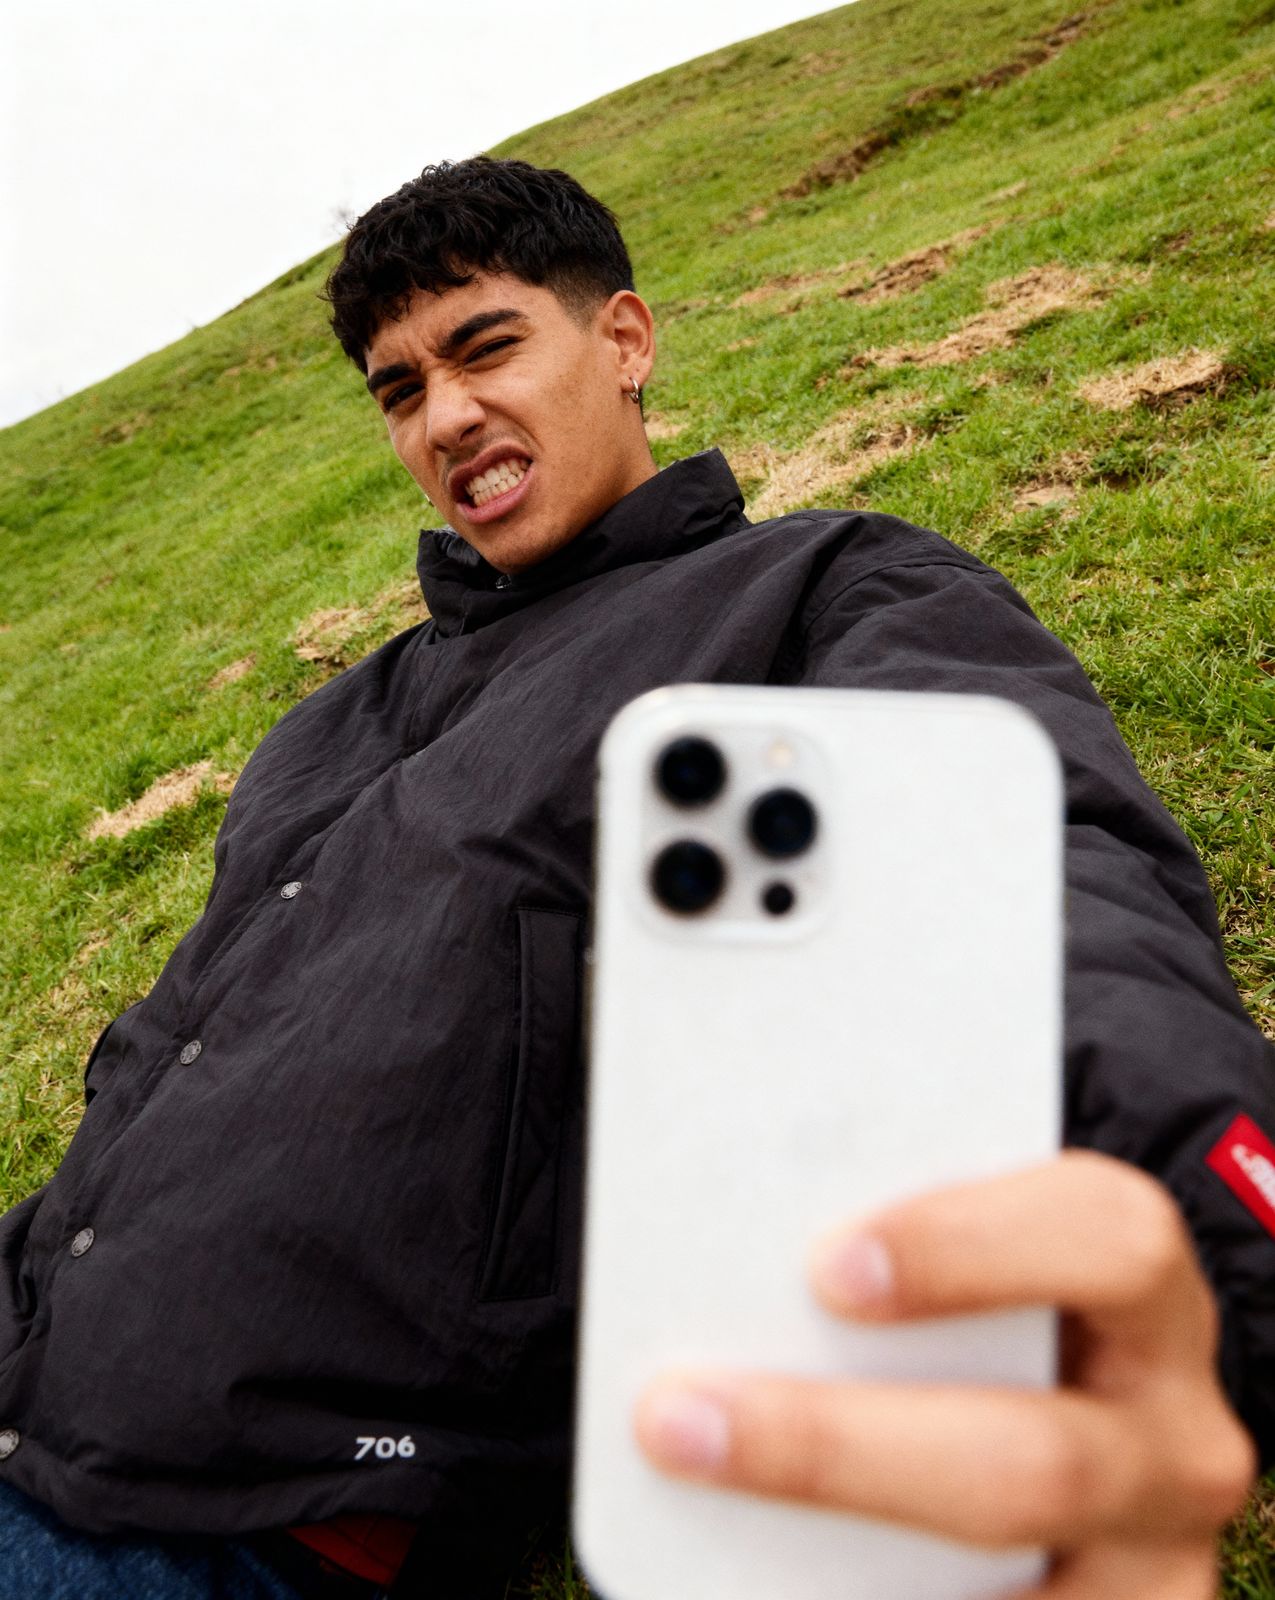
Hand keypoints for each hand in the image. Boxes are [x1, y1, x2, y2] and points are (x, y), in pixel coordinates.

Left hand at [635, 1152, 1255, 1598]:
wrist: (1043, 1414)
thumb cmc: (970, 1310)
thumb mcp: (966, 1269)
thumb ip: (880, 1254)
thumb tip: (712, 1248)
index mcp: (1142, 1292)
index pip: (1110, 1237)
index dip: (973, 1247)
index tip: (829, 1267)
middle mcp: (1175, 1439)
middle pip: (1035, 1459)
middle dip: (837, 1449)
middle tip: (680, 1415)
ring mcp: (1149, 1561)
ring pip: (1004, 1573)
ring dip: (826, 1538)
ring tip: (693, 1486)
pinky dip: (850, 1594)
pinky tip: (745, 1571)